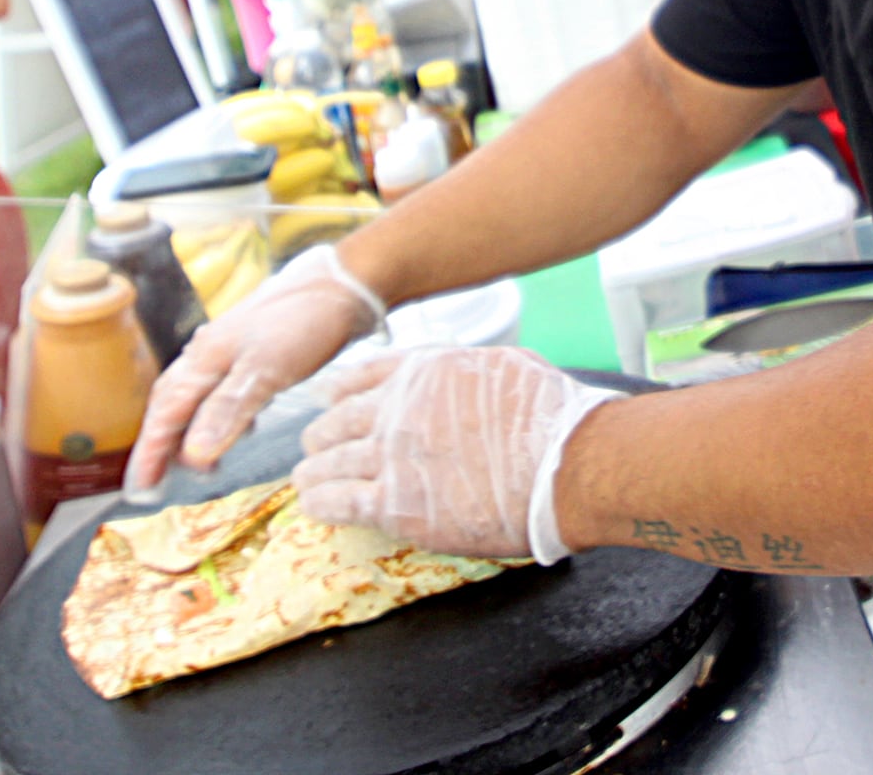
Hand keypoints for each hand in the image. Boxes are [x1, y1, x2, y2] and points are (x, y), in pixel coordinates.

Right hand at [125, 245, 387, 489]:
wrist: (342, 283)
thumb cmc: (303, 323)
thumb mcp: (266, 371)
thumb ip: (227, 410)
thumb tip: (192, 454)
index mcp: (204, 358)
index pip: (165, 413)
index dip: (151, 452)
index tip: (141, 490)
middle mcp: (208, 352)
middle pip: (171, 403)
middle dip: (160, 443)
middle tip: (155, 483)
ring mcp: (230, 348)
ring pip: (194, 395)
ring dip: (187, 429)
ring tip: (194, 465)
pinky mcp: (253, 348)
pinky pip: (220, 387)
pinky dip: (217, 412)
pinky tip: (237, 426)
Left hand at [292, 347, 620, 561]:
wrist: (566, 466)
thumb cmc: (548, 416)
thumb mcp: (501, 366)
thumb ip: (461, 370)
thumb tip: (455, 376)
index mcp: (422, 373)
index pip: (358, 378)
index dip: (338, 394)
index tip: (329, 403)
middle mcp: (397, 409)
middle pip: (335, 421)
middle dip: (321, 436)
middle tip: (315, 449)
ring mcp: (392, 458)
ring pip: (328, 463)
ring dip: (314, 472)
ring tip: (307, 480)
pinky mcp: (397, 506)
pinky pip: (339, 502)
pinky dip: (321, 503)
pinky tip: (315, 505)